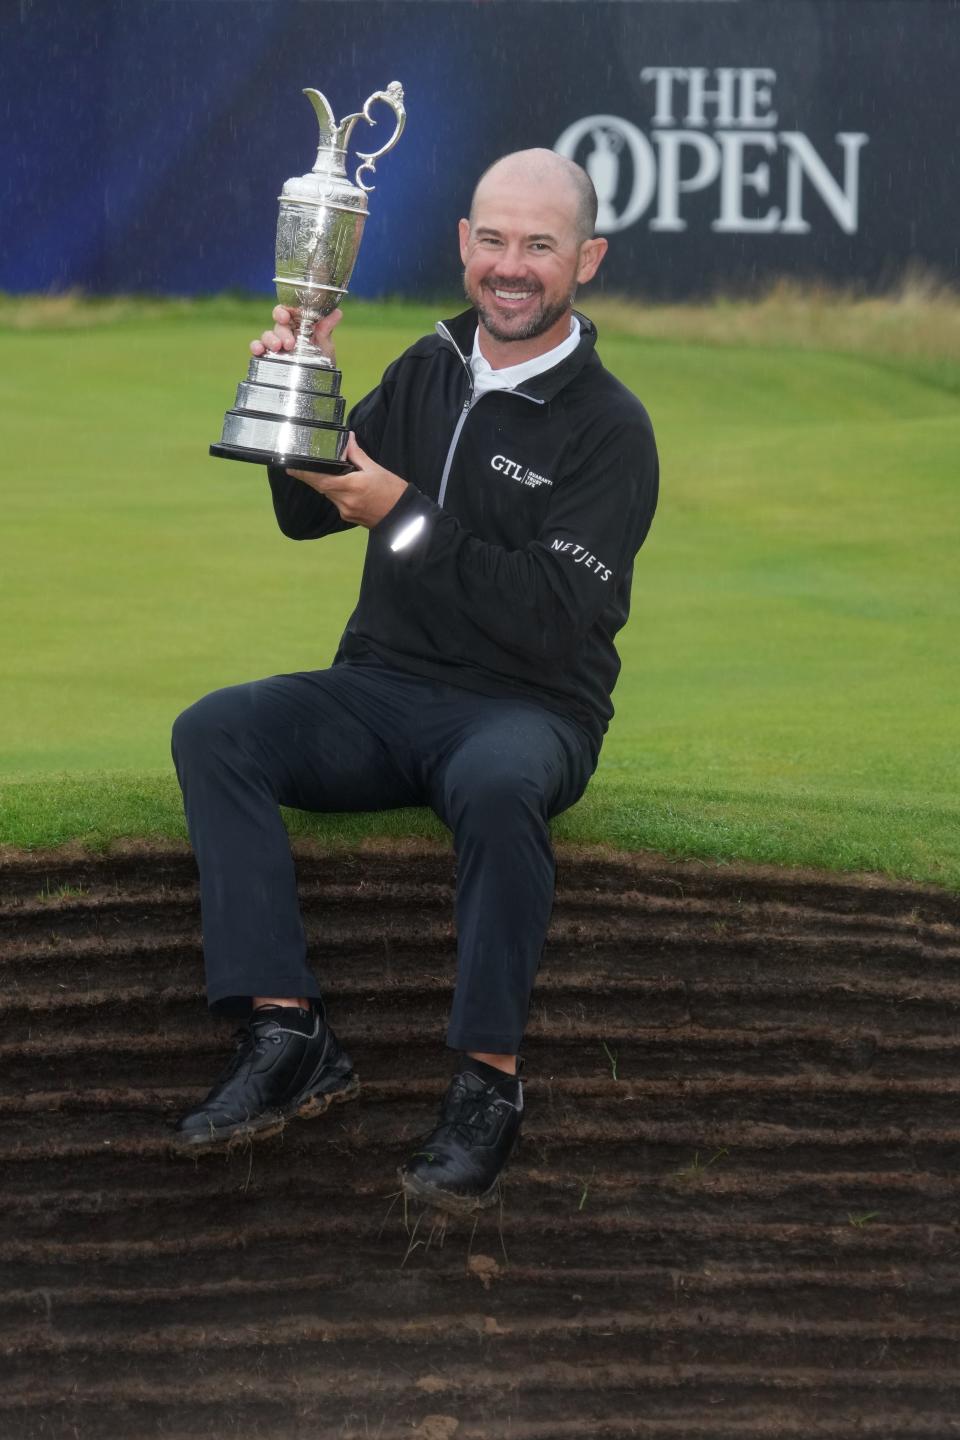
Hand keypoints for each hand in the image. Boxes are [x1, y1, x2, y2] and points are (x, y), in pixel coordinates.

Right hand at [250, 305, 341, 365]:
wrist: (319, 384)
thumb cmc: (322, 361)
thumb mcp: (327, 346)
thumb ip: (327, 329)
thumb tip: (338, 312)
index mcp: (299, 325)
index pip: (288, 311)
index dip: (284, 310)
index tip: (286, 315)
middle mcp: (286, 333)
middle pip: (278, 324)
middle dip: (281, 331)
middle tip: (289, 343)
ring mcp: (276, 345)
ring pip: (267, 335)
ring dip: (270, 339)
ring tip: (278, 348)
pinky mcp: (268, 357)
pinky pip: (258, 348)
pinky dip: (255, 346)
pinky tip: (258, 350)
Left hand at [286, 434, 407, 528]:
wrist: (405, 517)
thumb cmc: (394, 493)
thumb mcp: (376, 469)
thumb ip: (358, 455)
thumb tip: (348, 440)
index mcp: (351, 487)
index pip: (320, 480)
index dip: (303, 474)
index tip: (291, 468)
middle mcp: (345, 501)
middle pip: (321, 487)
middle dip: (312, 476)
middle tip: (299, 467)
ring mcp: (346, 511)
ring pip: (328, 494)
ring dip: (326, 484)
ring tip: (329, 474)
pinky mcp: (349, 517)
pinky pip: (336, 501)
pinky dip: (336, 492)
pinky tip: (345, 487)